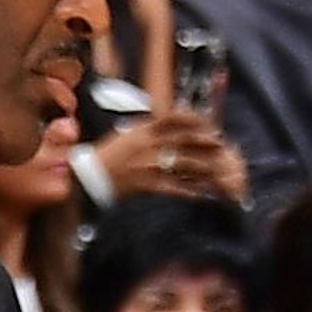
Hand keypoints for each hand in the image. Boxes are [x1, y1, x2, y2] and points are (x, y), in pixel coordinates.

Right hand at [90, 107, 249, 204]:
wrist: (91, 176)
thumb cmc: (109, 153)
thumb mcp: (128, 132)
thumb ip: (149, 127)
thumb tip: (169, 122)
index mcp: (143, 130)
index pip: (174, 118)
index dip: (194, 119)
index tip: (208, 122)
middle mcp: (149, 145)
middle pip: (185, 140)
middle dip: (206, 141)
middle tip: (221, 144)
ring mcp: (150, 166)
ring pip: (185, 164)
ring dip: (205, 167)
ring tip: (219, 168)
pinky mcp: (150, 185)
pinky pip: (176, 188)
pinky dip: (192, 190)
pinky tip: (205, 193)